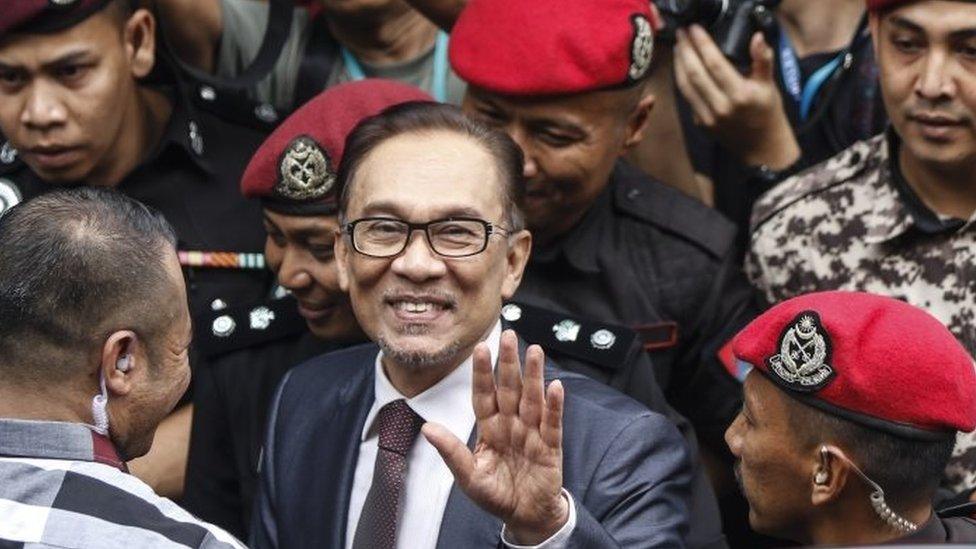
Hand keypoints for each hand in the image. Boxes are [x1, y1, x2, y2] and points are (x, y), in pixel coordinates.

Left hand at [423, 330, 567, 544]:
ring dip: (534, 375)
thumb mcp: (469, 477)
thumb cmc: (496, 495)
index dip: (482, 373)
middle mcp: (511, 425)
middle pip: (510, 389)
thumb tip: (427, 428)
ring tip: (535, 351)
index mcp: (490, 428)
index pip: (484, 395)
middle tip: (509, 335)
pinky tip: (555, 386)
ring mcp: (532, 433)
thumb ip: (452, 452)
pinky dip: (554, 406)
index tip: (479, 348)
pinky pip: (552, 423)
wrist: (525, 516)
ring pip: (532, 399)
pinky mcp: (550, 447)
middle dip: (509, 363)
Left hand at [674, 25, 800, 169]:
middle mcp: (721, 106)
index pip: (715, 64)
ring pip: (685, 86)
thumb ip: (763, 60)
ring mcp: (708, 117)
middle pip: (695, 73)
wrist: (761, 146)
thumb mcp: (769, 85)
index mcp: (740, 94)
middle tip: (681, 33)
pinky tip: (681, 67)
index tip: (694, 29)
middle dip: (685, 51)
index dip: (702, 44)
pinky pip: (687, 98)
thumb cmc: (767, 113)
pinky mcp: (700, 123)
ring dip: (678, 64)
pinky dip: (681, 80)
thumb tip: (758, 38)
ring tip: (678, 46)